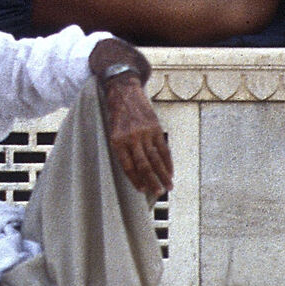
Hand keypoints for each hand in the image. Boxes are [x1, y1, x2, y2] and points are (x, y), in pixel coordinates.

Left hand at [103, 80, 171, 199]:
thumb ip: (123, 149)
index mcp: (117, 141)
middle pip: (143, 165)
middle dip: (152, 181)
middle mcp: (131, 139)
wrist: (123, 92)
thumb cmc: (116, 115)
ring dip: (163, 175)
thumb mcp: (113, 131)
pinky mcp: (156, 128)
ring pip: (156, 159)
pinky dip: (168, 162)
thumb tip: (135, 171)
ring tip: (168, 187)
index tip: (141, 190)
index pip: (127, 166)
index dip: (135, 180)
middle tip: (158, 193)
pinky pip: (163, 149)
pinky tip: (171, 171)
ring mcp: (145, 133)